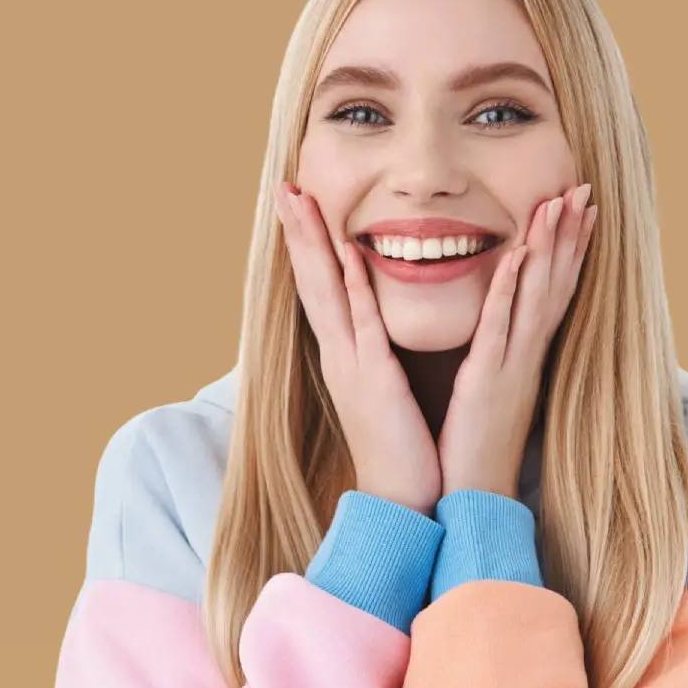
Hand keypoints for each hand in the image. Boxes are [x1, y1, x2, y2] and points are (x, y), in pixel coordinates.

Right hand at [277, 182, 441, 514]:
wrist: (403, 501)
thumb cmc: (401, 448)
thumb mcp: (385, 390)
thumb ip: (378, 356)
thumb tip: (377, 328)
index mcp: (345, 356)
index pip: (322, 290)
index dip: (307, 247)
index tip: (298, 206)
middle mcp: (340, 355)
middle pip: (312, 282)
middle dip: (298, 233)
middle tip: (284, 187)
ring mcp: (352, 366)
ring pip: (329, 293)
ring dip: (315, 245)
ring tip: (301, 201)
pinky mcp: (376, 380)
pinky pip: (365, 324)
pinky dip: (357, 286)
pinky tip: (349, 253)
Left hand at [437, 183, 598, 498]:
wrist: (473, 498)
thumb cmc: (476, 448)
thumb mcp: (490, 392)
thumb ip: (499, 357)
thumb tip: (503, 333)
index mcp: (525, 357)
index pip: (554, 293)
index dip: (570, 251)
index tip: (582, 211)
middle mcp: (526, 356)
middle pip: (555, 285)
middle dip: (569, 236)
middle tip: (582, 189)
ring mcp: (511, 366)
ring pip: (536, 297)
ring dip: (549, 248)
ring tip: (559, 203)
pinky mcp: (487, 381)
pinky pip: (501, 327)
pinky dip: (511, 289)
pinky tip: (518, 255)